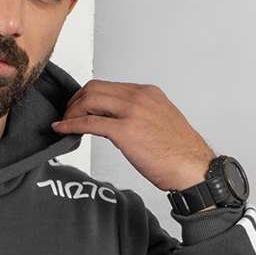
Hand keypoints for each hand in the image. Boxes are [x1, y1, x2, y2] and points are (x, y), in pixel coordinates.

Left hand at [52, 80, 213, 192]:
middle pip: (94, 88)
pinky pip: (89, 123)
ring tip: (65, 123)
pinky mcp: (125, 131)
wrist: (192, 168)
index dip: (88, 96)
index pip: (108, 86)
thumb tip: (116, 121)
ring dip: (71, 111)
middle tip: (68, 115)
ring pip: (89, 100)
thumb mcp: (159, 121)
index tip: (79, 107)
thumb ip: (139, 115)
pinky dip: (71, 124)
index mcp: (148, 93)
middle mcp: (139, 97)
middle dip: (76, 101)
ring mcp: (132, 112)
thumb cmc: (179, 152)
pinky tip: (63, 129)